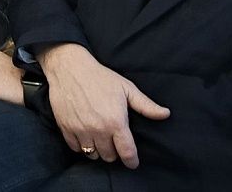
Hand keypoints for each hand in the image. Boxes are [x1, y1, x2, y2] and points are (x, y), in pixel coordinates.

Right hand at [39, 44, 169, 168]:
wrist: (70, 68)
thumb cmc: (100, 77)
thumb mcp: (127, 88)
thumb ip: (146, 105)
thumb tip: (166, 114)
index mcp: (115, 122)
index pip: (127, 152)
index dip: (132, 161)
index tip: (133, 162)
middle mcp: (98, 130)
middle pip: (109, 156)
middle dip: (114, 152)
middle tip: (114, 141)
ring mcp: (80, 130)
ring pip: (92, 154)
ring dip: (98, 150)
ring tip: (100, 139)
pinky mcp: (66, 128)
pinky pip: (75, 148)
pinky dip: (81, 146)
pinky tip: (86, 136)